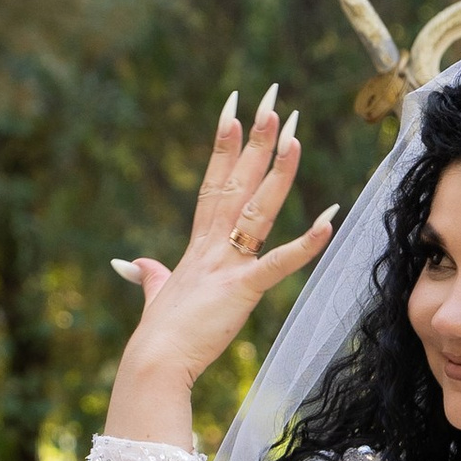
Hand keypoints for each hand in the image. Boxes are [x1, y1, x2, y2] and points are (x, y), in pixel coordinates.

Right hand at [104, 90, 337, 444]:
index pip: (214, 184)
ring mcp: (227, 264)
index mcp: (198, 246)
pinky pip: (279, 262)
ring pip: (257, 208)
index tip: (234, 111)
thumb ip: (146, 275)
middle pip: (237, 181)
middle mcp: (213, 246)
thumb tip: (128, 264)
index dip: (225, 146)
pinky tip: (331, 219)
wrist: (153, 361)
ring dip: (278, 170)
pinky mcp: (243, 290)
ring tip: (295, 133)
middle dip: (254, 139)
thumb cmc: (157, 335)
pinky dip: (306, 243)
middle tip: (270, 99)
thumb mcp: (155, 295)